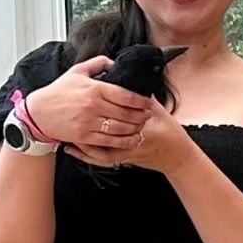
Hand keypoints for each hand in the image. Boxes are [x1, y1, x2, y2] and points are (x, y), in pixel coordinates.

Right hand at [24, 55, 152, 150]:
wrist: (37, 113)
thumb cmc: (58, 92)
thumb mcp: (77, 71)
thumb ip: (98, 63)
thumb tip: (116, 62)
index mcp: (94, 89)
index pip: (126, 95)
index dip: (142, 101)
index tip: (148, 102)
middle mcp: (93, 106)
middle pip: (127, 113)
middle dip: (142, 115)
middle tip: (148, 115)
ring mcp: (88, 122)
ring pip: (121, 128)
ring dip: (135, 128)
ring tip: (142, 126)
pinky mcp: (84, 136)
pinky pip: (109, 141)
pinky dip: (124, 141)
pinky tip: (132, 139)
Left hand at [68, 98, 194, 175]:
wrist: (176, 155)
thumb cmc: (170, 133)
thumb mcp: (159, 111)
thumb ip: (144, 98)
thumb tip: (131, 82)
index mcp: (143, 122)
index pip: (118, 111)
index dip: (100, 103)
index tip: (85, 94)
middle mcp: (132, 137)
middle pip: (103, 129)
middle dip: (85, 120)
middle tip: (69, 111)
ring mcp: (127, 151)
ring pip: (98, 148)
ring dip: (80, 140)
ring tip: (65, 132)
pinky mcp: (124, 160)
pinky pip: (100, 159)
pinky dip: (85, 155)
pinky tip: (72, 149)